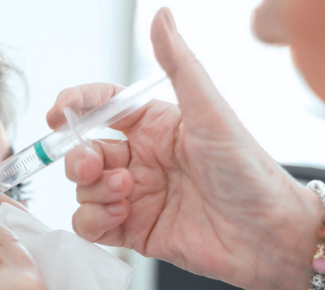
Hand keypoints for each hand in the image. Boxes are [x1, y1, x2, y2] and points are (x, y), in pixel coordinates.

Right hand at [48, 8, 323, 289]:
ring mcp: (135, 196)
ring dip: (93, 191)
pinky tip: (120, 217)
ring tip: (125, 195)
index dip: (76, 107)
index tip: (59, 114)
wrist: (266, 233)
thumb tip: (162, 16)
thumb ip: (179, 66)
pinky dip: (94, 220)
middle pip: (85, 151)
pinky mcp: (133, 230)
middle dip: (79, 157)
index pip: (103, 108)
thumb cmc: (247, 170)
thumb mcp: (210, 112)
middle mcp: (141, 159)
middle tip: (93, 164)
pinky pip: (90, 224)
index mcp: (155, 126)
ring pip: (84, 189)